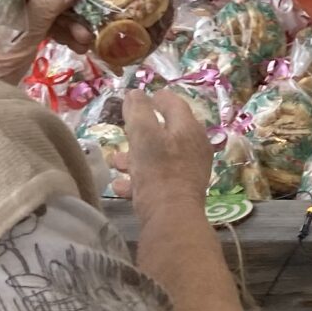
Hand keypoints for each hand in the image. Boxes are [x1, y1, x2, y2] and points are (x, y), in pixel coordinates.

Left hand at [0, 0, 88, 80]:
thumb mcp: (22, 32)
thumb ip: (46, 6)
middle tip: (87, 16)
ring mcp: (18, 14)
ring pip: (52, 4)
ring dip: (72, 20)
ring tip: (85, 39)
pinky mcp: (24, 31)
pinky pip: (50, 22)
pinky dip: (65, 32)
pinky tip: (79, 46)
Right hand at [122, 85, 213, 223]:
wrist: (171, 217)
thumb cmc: (158, 170)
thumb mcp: (143, 135)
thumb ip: (138, 111)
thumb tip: (135, 94)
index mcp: (188, 129)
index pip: (175, 104)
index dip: (159, 98)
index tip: (147, 97)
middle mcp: (194, 147)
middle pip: (166, 132)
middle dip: (141, 133)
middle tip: (125, 133)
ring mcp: (189, 170)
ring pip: (160, 157)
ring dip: (136, 157)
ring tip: (117, 163)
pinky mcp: (181, 191)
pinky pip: (158, 179)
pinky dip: (140, 179)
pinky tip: (122, 186)